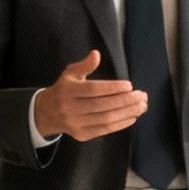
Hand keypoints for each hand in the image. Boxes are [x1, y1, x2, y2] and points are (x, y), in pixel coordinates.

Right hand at [33, 50, 148, 140]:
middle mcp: (70, 108)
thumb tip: (96, 54)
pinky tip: (132, 116)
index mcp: (67, 91)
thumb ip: (85, 65)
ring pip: (105, 119)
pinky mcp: (82, 135)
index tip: (129, 85)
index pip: (93, 90)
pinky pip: (105, 130)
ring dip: (127, 113)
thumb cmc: (64, 90)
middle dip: (125, 101)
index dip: (112, 88)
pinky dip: (121, 124)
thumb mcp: (70, 74)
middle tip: (141, 96)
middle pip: (102, 106)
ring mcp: (76, 124)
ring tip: (141, 106)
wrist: (47, 113)